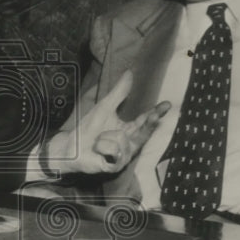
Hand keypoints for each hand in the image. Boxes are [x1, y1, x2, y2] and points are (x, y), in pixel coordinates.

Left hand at [45, 70, 170, 174]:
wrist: (72, 147)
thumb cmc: (89, 128)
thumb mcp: (105, 107)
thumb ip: (119, 92)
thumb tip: (130, 73)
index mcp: (130, 131)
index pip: (146, 120)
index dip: (157, 112)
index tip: (167, 104)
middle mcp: (131, 144)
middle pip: (144, 132)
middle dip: (149, 124)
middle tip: (154, 115)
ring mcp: (124, 157)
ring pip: (121, 139)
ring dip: (104, 137)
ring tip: (98, 141)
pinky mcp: (115, 166)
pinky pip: (113, 151)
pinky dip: (101, 146)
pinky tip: (97, 150)